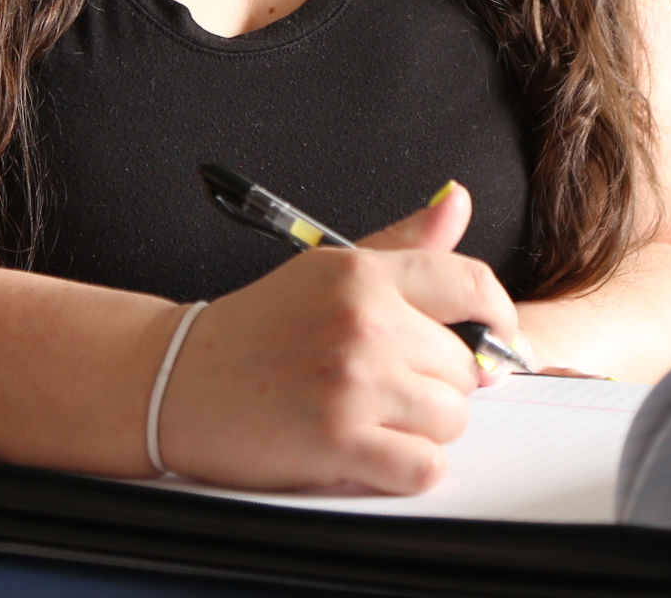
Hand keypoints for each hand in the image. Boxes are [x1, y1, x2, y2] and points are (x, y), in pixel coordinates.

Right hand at [153, 183, 519, 493]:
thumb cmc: (253, 330)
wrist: (174, 381)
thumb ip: (402, 244)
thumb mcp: (326, 269)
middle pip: (465, 366)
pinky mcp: (338, 440)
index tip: (491, 342)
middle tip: (390, 387)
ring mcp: (352, 382)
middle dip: (439, 384)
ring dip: (421, 429)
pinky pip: (424, 466)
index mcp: (363, 274)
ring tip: (372, 417)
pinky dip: (407, 468)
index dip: (495, 320)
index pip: (473, 285)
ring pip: (452, 419)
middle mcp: (364, 321)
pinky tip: (372, 451)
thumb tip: (457, 203)